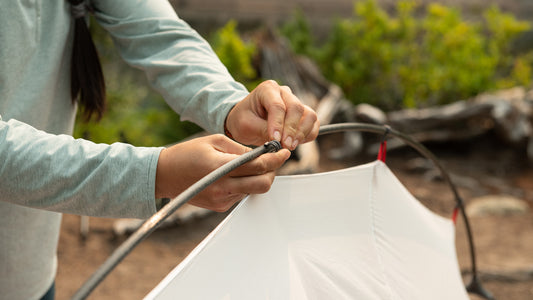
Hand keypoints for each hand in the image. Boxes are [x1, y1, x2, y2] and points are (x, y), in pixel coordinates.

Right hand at [155, 134, 290, 211]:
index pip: (258, 165)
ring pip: (254, 190)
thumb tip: (261, 154)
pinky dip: (245, 184)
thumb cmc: (187, 153)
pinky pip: (241, 195)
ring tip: (252, 166)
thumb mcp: (214, 141)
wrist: (164, 175)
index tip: (283, 152)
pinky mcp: (220, 207)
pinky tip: (235, 176)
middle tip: (272, 160)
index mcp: (221, 167)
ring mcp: (222, 199)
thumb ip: (240, 149)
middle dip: (272, 172)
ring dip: (259, 178)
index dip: (275, 158)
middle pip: (263, 184)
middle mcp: (223, 186)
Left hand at [225, 80, 318, 149]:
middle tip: (284, 145)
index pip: (277, 105)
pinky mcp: (302, 114)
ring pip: (309, 115)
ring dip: (302, 133)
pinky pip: (313, 124)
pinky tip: (297, 143)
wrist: (246, 121)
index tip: (275, 139)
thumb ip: (262, 130)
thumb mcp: (246, 125)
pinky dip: (308, 134)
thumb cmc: (243, 119)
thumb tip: (280, 140)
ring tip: (290, 146)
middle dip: (291, 130)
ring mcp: (295, 102)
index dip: (278, 124)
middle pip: (296, 108)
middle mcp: (284, 93)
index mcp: (267, 89)